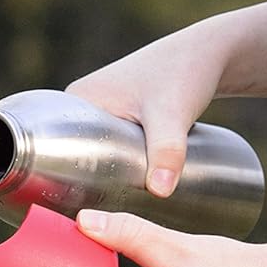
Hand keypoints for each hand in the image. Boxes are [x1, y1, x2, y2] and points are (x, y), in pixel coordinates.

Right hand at [66, 16, 237, 196]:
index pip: (53, 146)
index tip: (73, 206)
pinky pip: (108, 146)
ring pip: (92, 152)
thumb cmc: (185, 74)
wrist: (212, 52)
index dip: (58, 177)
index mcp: (75, 100)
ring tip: (108, 210)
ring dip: (98, 177)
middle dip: (80, 184)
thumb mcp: (172, 115)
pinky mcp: (123, 114)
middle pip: (71, 153)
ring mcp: (102, 109)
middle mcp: (82, 104)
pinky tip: (117, 191)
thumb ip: (167, 151)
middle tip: (97, 215)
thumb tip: (160, 192)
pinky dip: (112, 166)